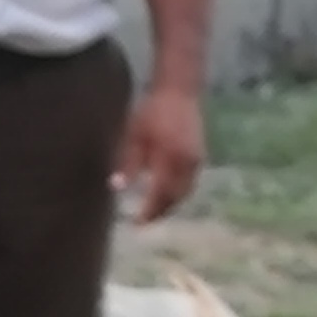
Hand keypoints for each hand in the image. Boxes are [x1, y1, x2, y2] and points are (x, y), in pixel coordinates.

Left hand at [112, 84, 208, 221]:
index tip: (137, 223)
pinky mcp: (200, 157)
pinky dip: (178, 193)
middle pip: (175, 197)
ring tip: (155, 211)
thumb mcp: (134, 136)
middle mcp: (187, 164)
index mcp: (169, 159)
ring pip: (185, 192)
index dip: (149, 211)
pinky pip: (190, 183)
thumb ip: (127, 163)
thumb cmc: (152, 112)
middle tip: (145, 221)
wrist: (178, 92)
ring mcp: (196, 161)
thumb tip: (116, 188)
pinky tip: (167, 194)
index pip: (160, 194)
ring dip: (170, 204)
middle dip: (160, 211)